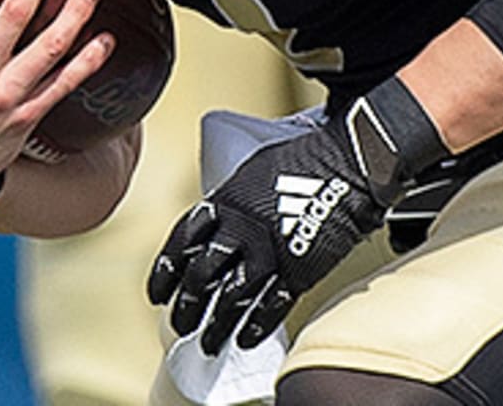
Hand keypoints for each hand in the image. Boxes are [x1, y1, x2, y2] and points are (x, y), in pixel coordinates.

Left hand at [147, 78, 449, 353]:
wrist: (345, 162)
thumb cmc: (301, 158)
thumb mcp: (252, 169)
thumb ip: (230, 198)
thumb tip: (214, 217)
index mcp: (225, 201)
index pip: (182, 243)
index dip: (166, 272)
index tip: (157, 294)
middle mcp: (241, 229)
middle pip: (201, 276)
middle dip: (186, 307)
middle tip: (180, 325)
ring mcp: (269, 251)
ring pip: (231, 299)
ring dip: (216, 326)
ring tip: (208, 343)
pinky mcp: (299, 269)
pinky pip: (271, 306)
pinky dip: (255, 327)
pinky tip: (244, 340)